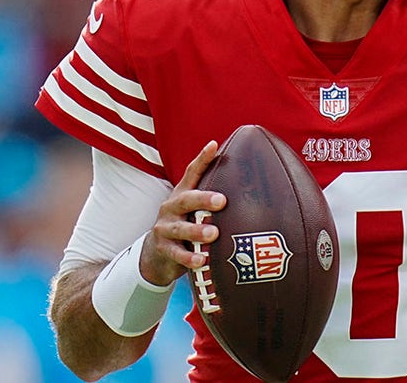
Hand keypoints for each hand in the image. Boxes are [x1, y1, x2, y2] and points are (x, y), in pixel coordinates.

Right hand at [139, 141, 226, 285]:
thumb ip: (213, 201)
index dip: (202, 159)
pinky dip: (188, 258)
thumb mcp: (194, 210)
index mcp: (182, 195)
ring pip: (180, 228)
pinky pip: (176, 254)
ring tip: (213, 233)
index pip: (191, 173)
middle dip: (203, 199)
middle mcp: (171, 208)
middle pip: (185, 199)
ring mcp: (165, 228)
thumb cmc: (185, 227)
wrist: (155, 255)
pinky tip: (201, 261)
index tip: (213, 145)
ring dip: (196, 230)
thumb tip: (251, 188)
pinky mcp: (163, 249)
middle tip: (222, 201)